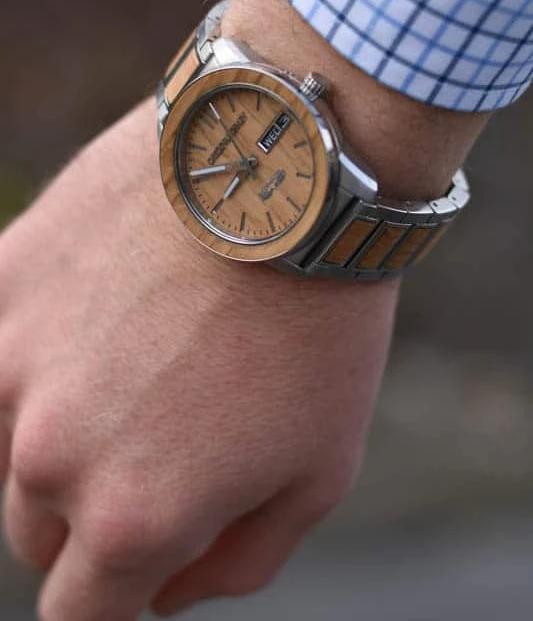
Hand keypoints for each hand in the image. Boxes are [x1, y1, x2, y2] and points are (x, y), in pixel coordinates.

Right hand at [0, 99, 398, 619]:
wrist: (284, 174)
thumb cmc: (317, 324)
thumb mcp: (318, 470)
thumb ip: (235, 563)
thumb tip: (167, 594)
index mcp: (134, 516)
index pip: (76, 611)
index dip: (108, 596)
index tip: (136, 560)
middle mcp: (52, 452)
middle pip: (36, 531)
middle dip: (91, 511)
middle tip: (158, 441)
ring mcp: (14, 359)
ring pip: (9, 444)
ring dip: (60, 429)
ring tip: (138, 361)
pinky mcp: (6, 278)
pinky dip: (39, 351)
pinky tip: (98, 311)